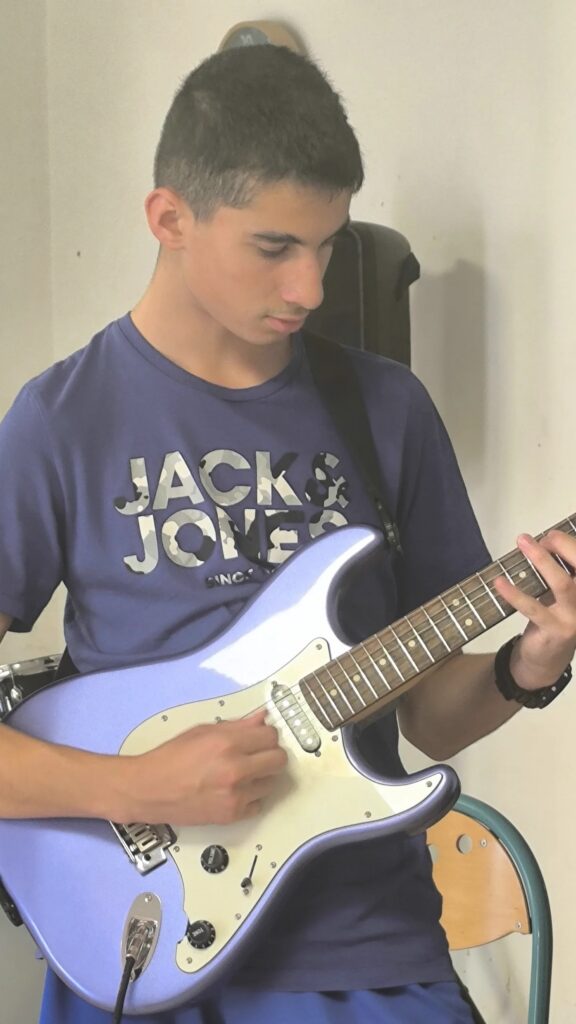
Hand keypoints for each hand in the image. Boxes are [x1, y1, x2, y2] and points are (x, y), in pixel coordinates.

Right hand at [123, 710, 287, 825]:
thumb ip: (236, 725)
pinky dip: (251, 797)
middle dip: (271, 754)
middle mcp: (235, 768)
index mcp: (227, 743)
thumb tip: (260, 719)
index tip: (263, 737)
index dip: (267, 735)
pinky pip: (259, 804)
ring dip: (262, 777)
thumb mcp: (202, 731)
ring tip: (243, 773)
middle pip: (279, 760)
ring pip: (272, 783)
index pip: (271, 736)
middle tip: (259, 754)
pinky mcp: (232, 814)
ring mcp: (235, 794)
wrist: (149, 790)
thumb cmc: (170, 759)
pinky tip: (237, 790)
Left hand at [493, 530, 575, 689]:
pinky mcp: (556, 631)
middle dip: (562, 545)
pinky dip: (515, 593)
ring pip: (562, 583)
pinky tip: (499, 582)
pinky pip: (534, 608)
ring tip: (523, 543)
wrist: (548, 659)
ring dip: (542, 560)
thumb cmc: (552, 617)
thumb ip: (555, 570)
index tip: (548, 537)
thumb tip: (537, 542)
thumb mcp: (557, 593)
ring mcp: (574, 617)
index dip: (568, 543)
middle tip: (541, 537)